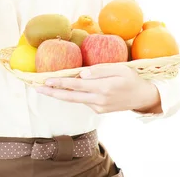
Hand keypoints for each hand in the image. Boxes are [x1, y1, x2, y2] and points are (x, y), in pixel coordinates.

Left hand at [35, 64, 159, 113]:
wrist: (142, 97)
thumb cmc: (131, 79)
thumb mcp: (120, 68)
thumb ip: (100, 70)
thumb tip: (81, 73)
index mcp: (103, 88)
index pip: (76, 84)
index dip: (60, 82)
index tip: (47, 80)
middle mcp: (99, 100)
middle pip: (70, 96)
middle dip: (53, 92)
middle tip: (37, 88)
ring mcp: (98, 107)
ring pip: (75, 100)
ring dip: (60, 94)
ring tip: (46, 88)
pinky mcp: (99, 110)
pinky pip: (84, 100)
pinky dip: (75, 94)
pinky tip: (68, 89)